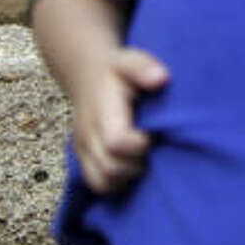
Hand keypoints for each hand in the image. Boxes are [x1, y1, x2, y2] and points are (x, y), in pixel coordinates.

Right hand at [71, 47, 168, 193]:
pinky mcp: (83, 159)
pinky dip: (117, 183)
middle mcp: (88, 135)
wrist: (88, 77)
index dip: (139, 145)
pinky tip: (132, 165)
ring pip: (102, 182)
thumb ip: (144, 68)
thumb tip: (161, 79)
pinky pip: (97, 184)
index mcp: (102, 112)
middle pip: (110, 168)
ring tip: (142, 157)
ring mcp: (83, 150)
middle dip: (137, 163)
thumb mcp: (131, 60)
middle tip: (151, 147)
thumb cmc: (117, 71)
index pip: (116, 142)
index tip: (152, 133)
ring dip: (128, 176)